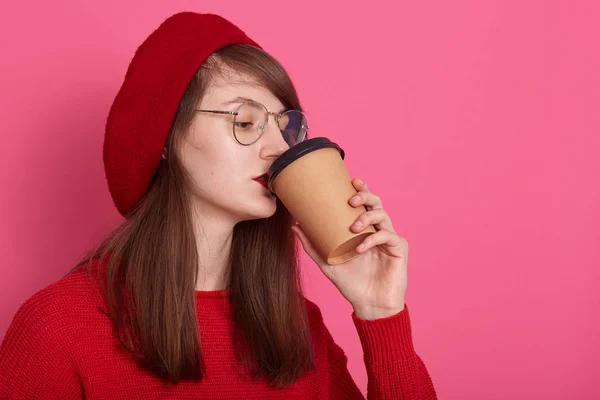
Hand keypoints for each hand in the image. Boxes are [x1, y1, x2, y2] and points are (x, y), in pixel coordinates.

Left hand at [291, 178, 408, 319]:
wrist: (369, 305)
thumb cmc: (351, 283)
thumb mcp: (326, 262)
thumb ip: (311, 244)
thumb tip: (294, 224)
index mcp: (363, 229)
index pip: (364, 203)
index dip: (361, 189)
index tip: (351, 180)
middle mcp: (378, 230)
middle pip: (376, 203)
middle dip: (365, 195)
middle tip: (351, 199)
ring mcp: (389, 238)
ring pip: (384, 215)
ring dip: (367, 216)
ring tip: (354, 226)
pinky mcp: (399, 249)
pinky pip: (388, 236)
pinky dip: (372, 239)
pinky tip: (360, 247)